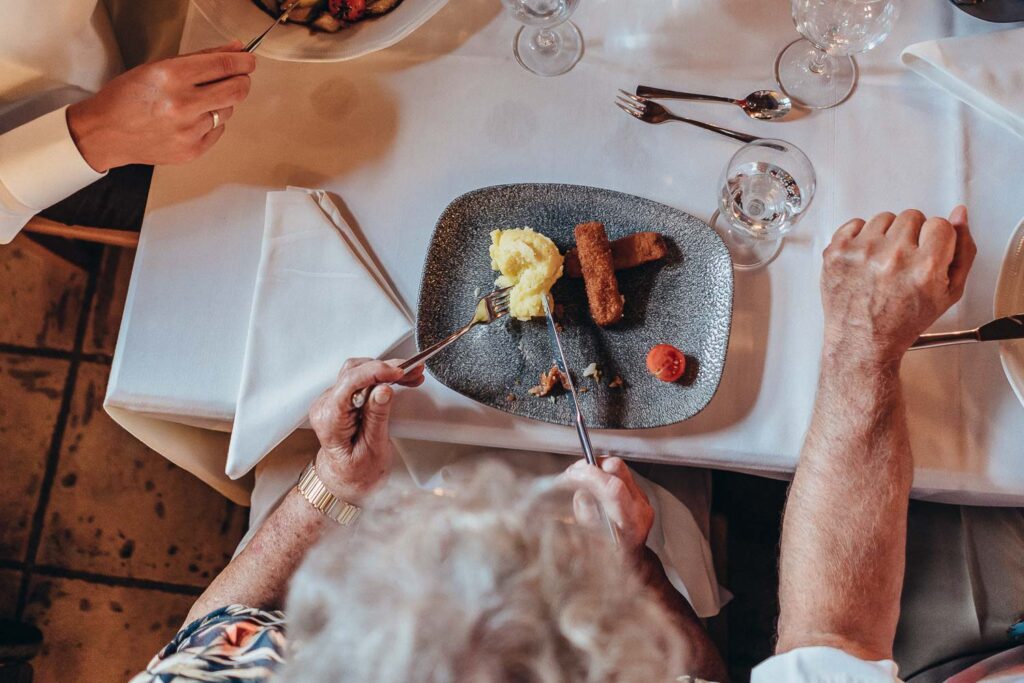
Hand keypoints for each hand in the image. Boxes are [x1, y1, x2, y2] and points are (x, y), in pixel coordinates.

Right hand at [66, 42, 256, 171]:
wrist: (105, 133)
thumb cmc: (127, 97)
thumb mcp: (158, 67)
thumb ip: (201, 58)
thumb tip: (235, 49)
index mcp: (171, 77)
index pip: (223, 66)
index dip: (243, 62)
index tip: (249, 60)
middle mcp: (182, 104)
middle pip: (236, 91)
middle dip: (243, 81)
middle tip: (240, 78)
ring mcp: (188, 131)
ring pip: (227, 111)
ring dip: (221, 103)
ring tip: (198, 101)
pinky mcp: (192, 150)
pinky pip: (217, 131)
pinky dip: (211, 122)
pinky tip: (191, 119)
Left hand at [308, 358, 424, 501]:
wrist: (347, 480)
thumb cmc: (357, 472)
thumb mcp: (373, 449)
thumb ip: (377, 417)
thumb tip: (383, 390)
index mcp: (330, 420)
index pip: (349, 383)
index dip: (375, 372)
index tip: (399, 372)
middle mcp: (327, 406)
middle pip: (354, 372)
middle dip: (386, 368)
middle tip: (412, 371)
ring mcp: (333, 401)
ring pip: (359, 371)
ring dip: (386, 370)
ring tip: (411, 375)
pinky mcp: (343, 398)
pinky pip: (361, 379)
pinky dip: (381, 377)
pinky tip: (400, 378)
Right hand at [562, 457, 653, 555]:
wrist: (634, 564)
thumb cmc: (613, 559)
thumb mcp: (594, 545)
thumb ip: (587, 517)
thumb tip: (580, 493)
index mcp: (630, 523)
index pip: (613, 488)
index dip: (590, 476)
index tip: (572, 474)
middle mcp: (640, 508)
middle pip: (618, 469)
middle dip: (592, 465)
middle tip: (574, 472)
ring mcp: (643, 499)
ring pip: (619, 469)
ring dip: (597, 469)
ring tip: (581, 478)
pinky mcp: (640, 494)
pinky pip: (620, 475)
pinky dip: (603, 475)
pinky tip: (593, 486)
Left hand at [821, 206, 975, 365]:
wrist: (862, 340)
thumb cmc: (903, 321)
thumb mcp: (948, 293)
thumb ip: (962, 250)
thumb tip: (960, 215)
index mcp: (925, 267)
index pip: (940, 223)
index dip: (935, 239)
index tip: (927, 254)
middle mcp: (892, 257)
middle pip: (911, 216)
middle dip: (911, 237)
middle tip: (903, 262)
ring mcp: (862, 252)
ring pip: (884, 218)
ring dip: (886, 235)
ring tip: (883, 262)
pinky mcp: (837, 252)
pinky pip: (855, 223)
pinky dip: (860, 237)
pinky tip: (865, 259)